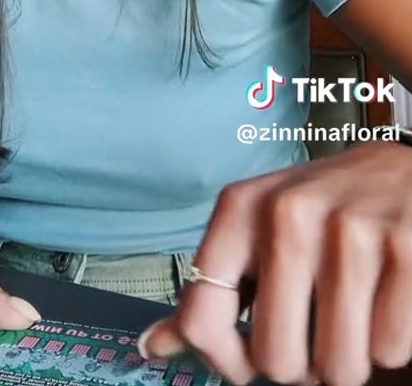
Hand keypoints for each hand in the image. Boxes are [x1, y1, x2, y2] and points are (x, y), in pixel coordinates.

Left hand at [141, 141, 411, 385]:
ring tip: (353, 326)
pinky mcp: (407, 248)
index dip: (225, 362)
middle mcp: (289, 215)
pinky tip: (388, 309)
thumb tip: (151, 346)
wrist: (404, 171)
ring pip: (338, 365)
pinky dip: (391, 346)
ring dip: (348, 362)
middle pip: (276, 357)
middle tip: (314, 342)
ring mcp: (351, 230)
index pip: (202, 320)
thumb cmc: (324, 210)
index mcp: (240, 210)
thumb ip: (211, 288)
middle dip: (299, 369)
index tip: (245, 367)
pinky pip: (390, 350)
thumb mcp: (256, 230)